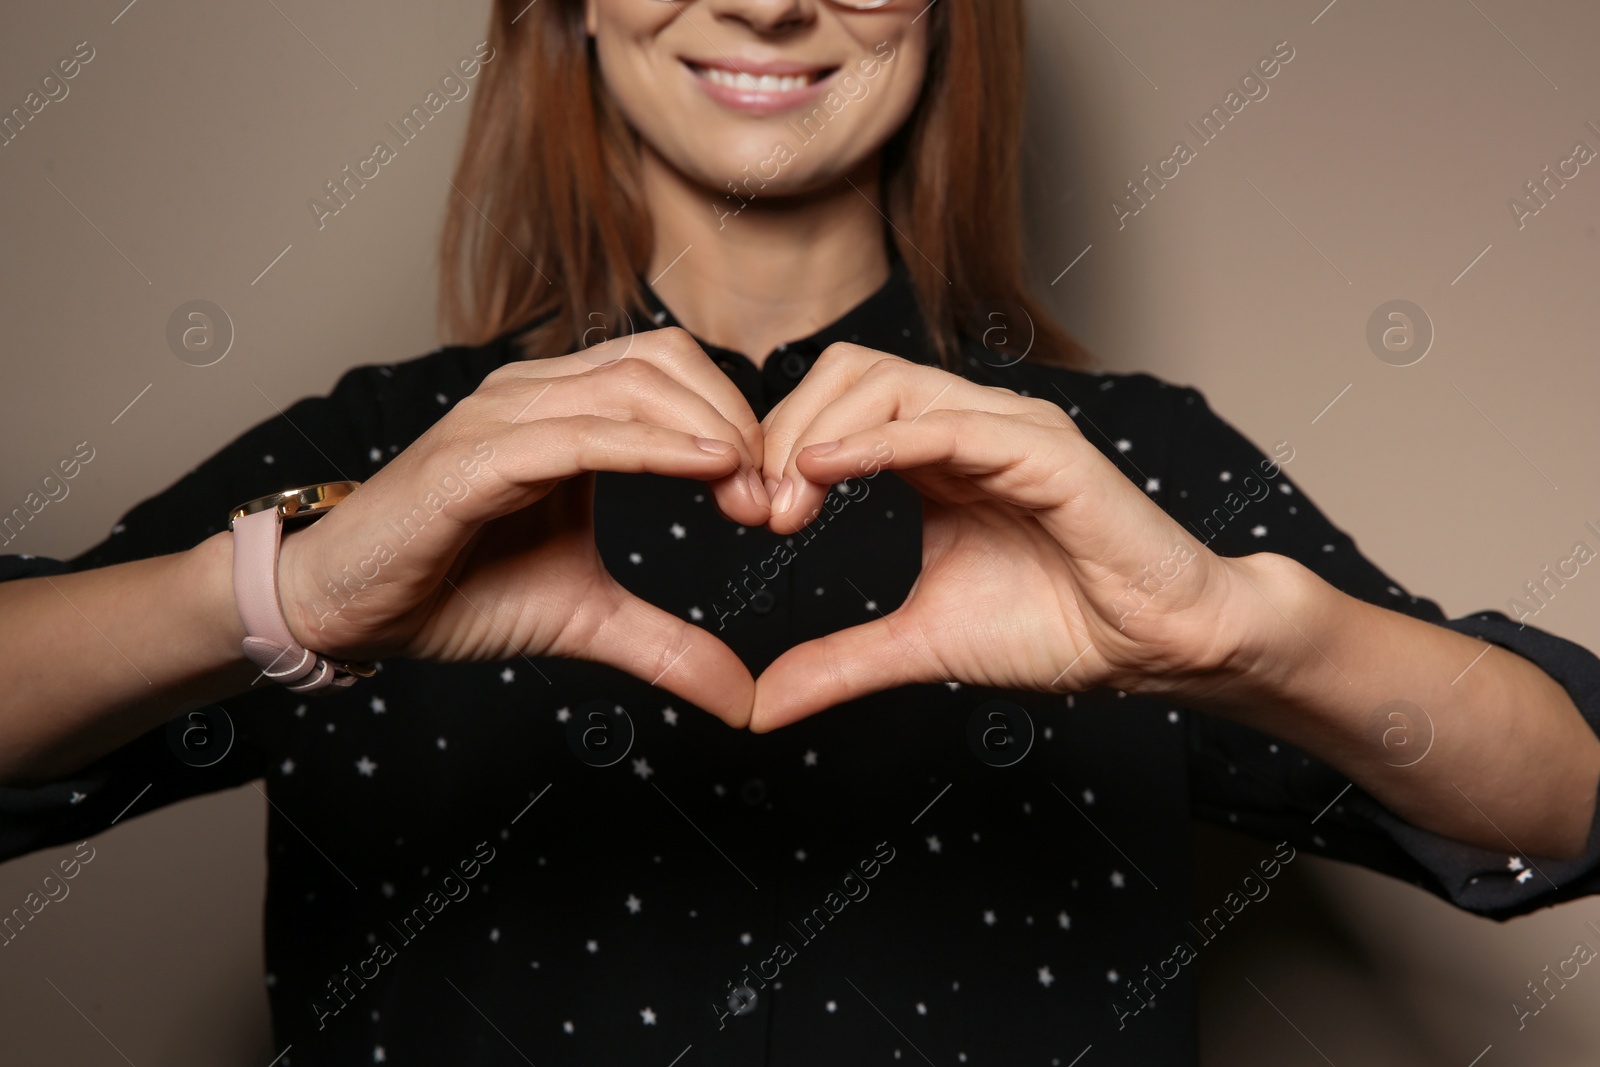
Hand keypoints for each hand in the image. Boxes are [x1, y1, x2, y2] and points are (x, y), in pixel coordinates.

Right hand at [275, 329, 770, 726]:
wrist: (346, 609)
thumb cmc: (453, 591)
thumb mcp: (584, 617)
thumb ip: (665, 643)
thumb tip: (745, 698)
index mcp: (565, 411)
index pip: (675, 373)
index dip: (738, 421)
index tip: (779, 497)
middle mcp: (535, 394)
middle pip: (667, 361)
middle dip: (736, 420)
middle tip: (775, 500)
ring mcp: (501, 417)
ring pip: (630, 384)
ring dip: (707, 431)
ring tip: (750, 492)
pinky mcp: (473, 458)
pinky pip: (577, 435)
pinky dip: (650, 446)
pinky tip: (707, 468)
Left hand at [749, 343, 1247, 730]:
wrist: (1150, 648)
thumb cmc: (1057, 629)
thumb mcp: (918, 643)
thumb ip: (839, 661)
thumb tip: (759, 706)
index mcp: (937, 453)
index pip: (835, 405)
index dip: (779, 447)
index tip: (746, 516)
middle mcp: (968, 423)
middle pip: (848, 373)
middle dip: (783, 432)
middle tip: (755, 510)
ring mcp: (1006, 427)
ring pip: (886, 382)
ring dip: (816, 435)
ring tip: (784, 507)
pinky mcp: (1042, 449)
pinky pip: (944, 423)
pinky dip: (875, 440)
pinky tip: (823, 472)